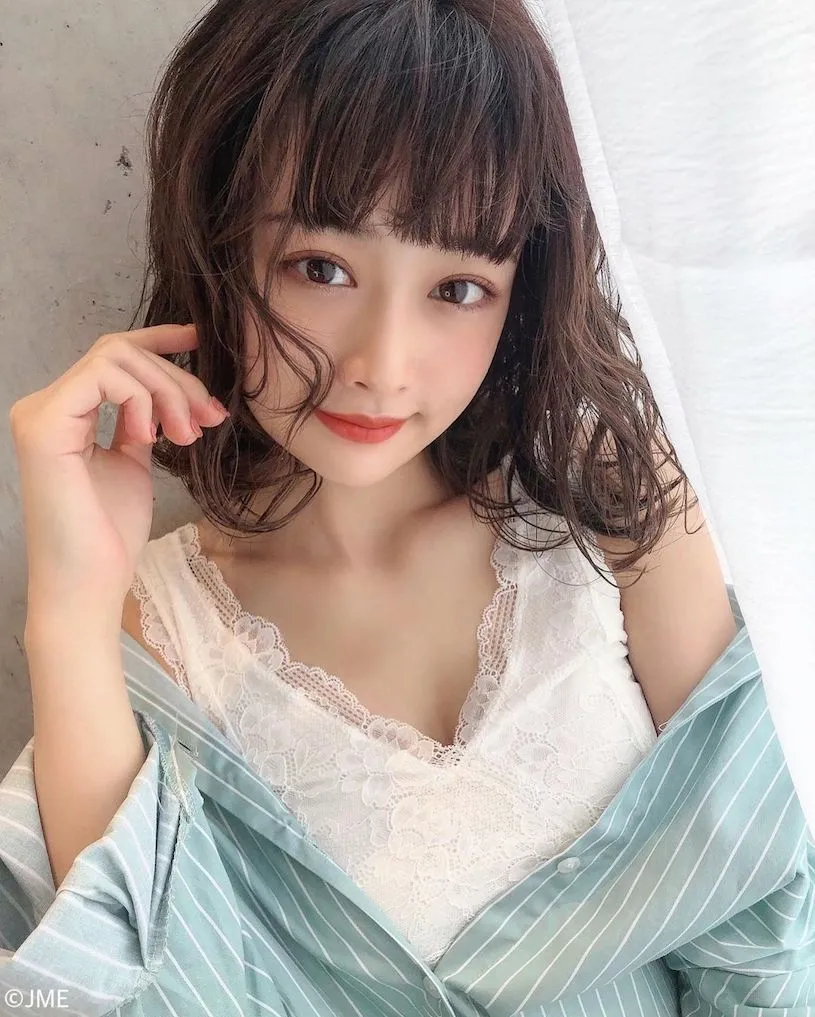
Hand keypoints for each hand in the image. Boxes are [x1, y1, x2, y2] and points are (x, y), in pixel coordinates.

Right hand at [9, 324, 229, 613]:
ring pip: (115, 356)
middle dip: (177, 378)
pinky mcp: (44, 425)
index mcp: (65, 414)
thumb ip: (141, 423)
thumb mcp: (133, 464)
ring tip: (186, 436)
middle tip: (208, 419)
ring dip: (167, 390)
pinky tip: (150, 435)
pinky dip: (140, 398)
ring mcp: (40, 413)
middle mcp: (46, 406)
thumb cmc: (111, 534)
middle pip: (121, 351)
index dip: (158, 339)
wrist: (92, 583)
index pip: (111, 355)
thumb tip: (174, 394)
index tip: (199, 339)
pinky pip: (102, 375)